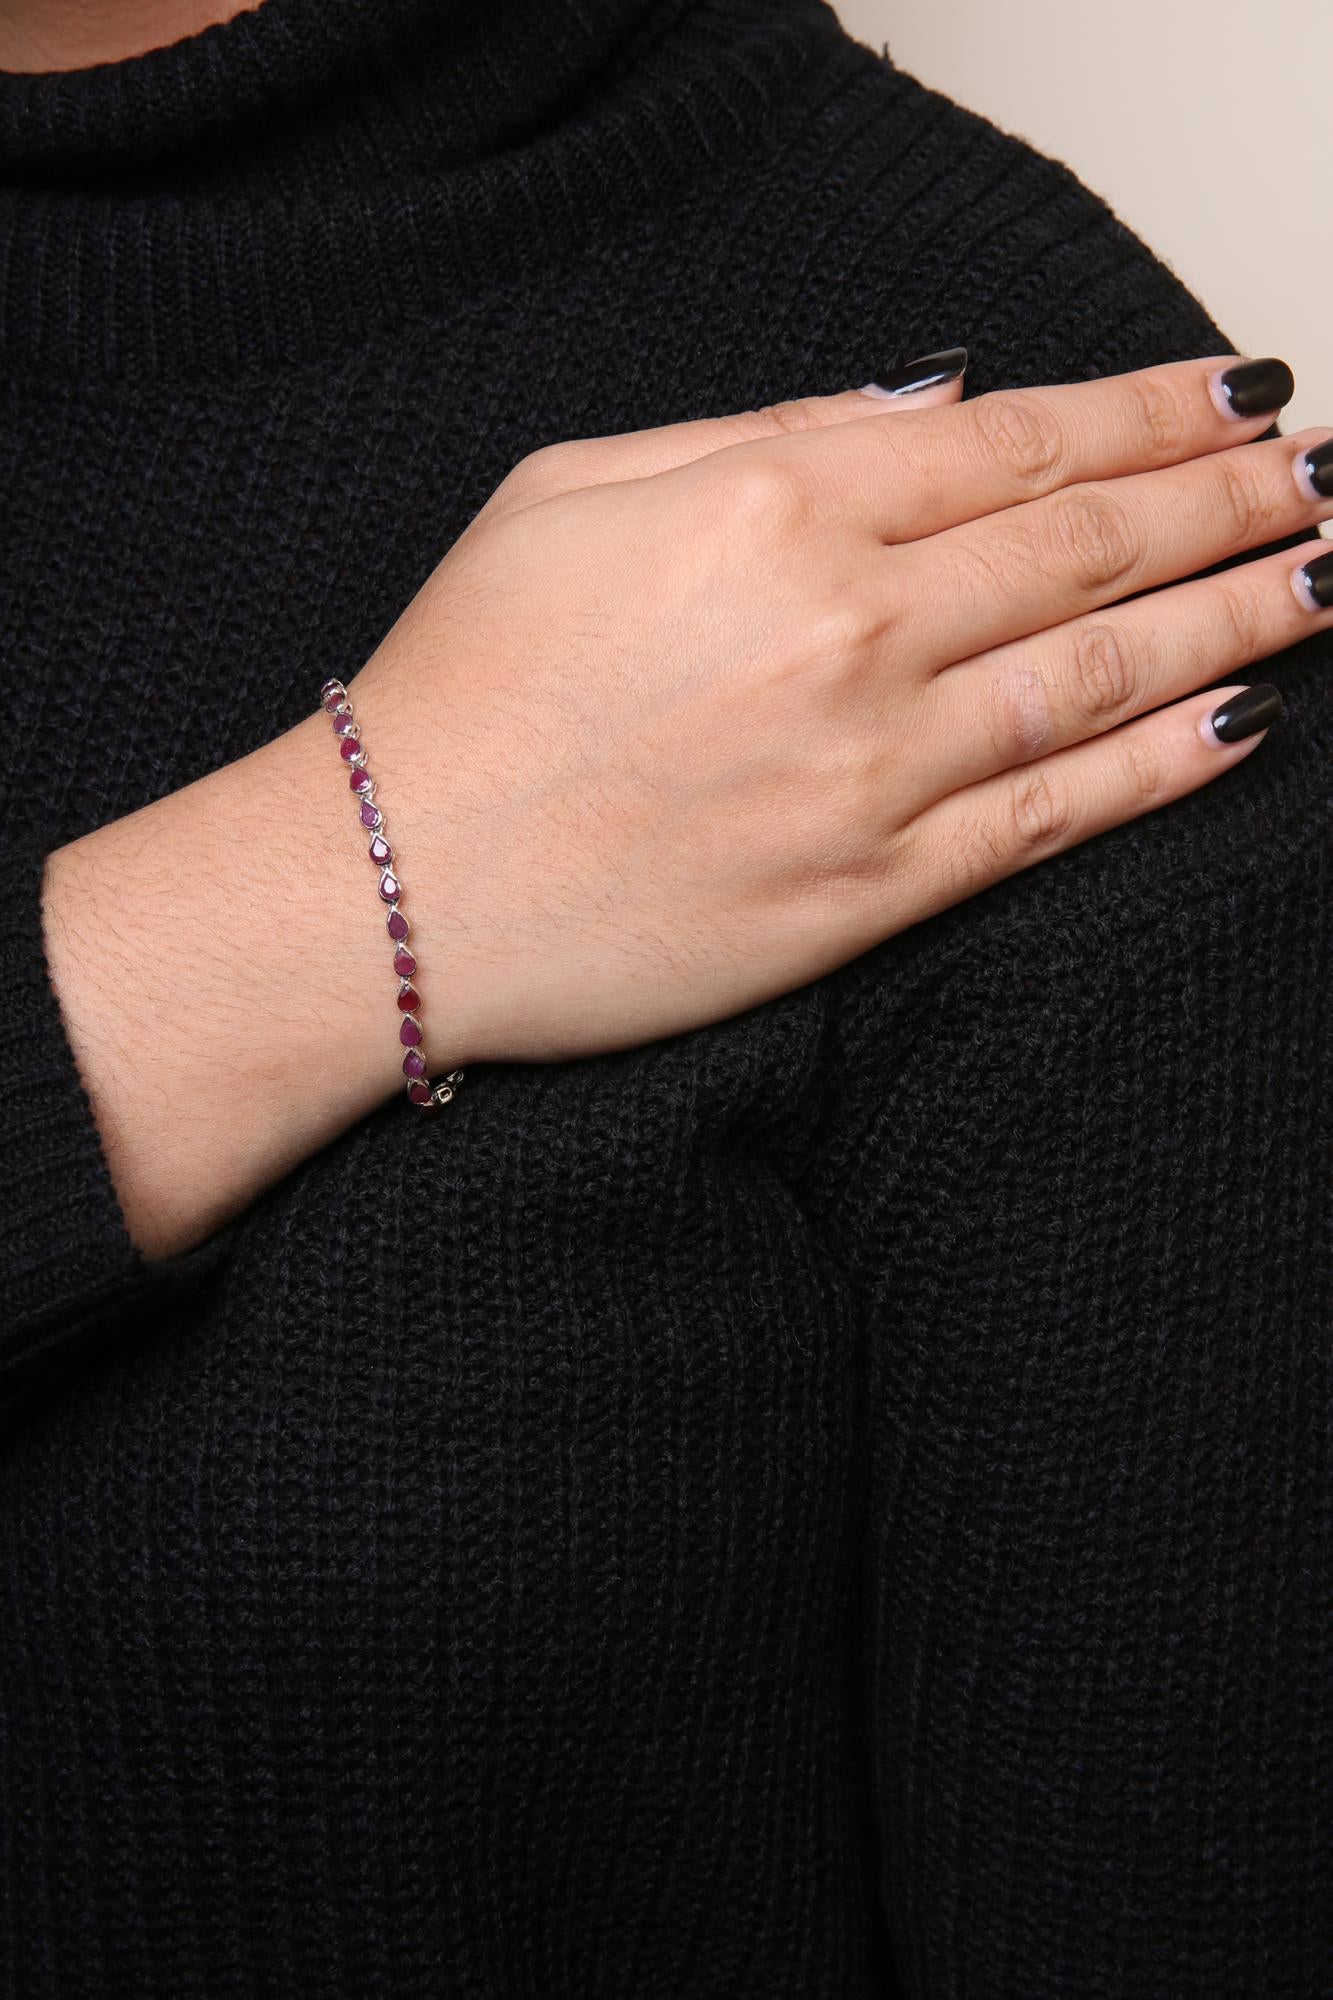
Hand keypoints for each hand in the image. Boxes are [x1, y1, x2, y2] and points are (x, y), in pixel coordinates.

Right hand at [348, 352, 1330, 1067]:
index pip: (1017, 440)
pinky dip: (1162, 767)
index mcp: (772, 506)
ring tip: (1328, 575)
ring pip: (1103, 674)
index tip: (1237, 399)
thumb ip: (766, 434)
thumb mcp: (575, 488)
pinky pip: (1052, 816)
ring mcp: (868, 769)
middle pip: (1089, 546)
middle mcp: (845, 628)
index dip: (1149, 415)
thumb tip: (933, 405)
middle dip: (1227, 502)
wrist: (390, 885)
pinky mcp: (868, 893)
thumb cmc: (465, 683)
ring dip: (1237, 615)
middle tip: (1324, 477)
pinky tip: (1247, 723)